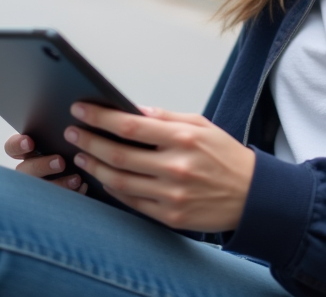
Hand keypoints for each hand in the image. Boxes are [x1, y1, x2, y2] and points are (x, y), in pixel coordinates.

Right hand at [4, 133, 87, 194]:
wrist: (83, 178)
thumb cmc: (69, 152)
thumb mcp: (62, 143)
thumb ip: (60, 135)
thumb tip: (72, 128)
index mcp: (27, 153)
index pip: (13, 148)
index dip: (18, 145)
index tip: (29, 142)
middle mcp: (28, 171)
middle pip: (26, 170)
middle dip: (42, 165)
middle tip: (60, 161)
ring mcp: (36, 189)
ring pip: (40, 190)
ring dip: (58, 184)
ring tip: (76, 179)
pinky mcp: (50, 203)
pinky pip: (58, 202)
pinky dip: (73, 194)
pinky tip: (83, 188)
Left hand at [64, 103, 255, 232]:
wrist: (252, 196)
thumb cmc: (225, 156)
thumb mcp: (202, 125)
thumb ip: (166, 117)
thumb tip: (133, 109)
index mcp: (183, 138)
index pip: (130, 126)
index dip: (100, 117)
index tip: (81, 109)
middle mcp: (175, 167)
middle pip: (118, 154)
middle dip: (89, 141)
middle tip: (73, 132)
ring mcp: (171, 195)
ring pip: (119, 181)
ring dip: (94, 166)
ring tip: (82, 155)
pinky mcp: (170, 216)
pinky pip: (131, 201)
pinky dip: (113, 189)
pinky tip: (104, 177)